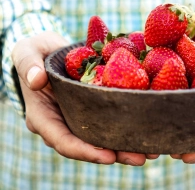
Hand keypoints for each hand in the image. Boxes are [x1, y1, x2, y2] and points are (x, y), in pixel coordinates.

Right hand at [12, 31, 158, 164]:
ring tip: (151, 151)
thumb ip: (28, 64)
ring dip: (126, 147)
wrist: (50, 52)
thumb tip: (36, 80)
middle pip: (88, 146)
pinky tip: (147, 131)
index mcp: (43, 116)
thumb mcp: (27, 52)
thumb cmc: (36, 53)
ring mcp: (79, 118)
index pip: (62, 141)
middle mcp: (63, 123)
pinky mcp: (93, 110)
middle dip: (115, 154)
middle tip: (140, 157)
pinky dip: (127, 128)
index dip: (85, 151)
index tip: (108, 156)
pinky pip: (109, 123)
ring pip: (102, 139)